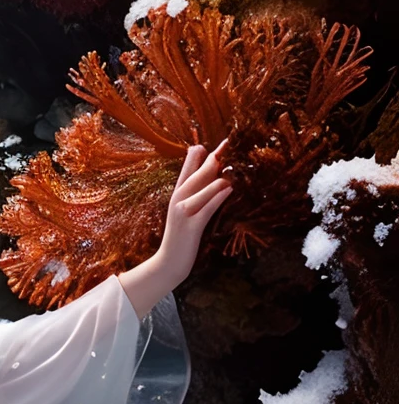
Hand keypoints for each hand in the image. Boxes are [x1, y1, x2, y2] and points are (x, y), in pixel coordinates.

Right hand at [117, 140, 231, 318]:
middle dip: (212, 159)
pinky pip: (206, 209)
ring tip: (233, 168)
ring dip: (218, 178)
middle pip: (195, 174)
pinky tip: (228, 189)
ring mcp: (183, 213)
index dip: (198, 153)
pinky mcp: (191, 227)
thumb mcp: (187, 211)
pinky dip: (217, 197)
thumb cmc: (182, 236)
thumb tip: (214, 176)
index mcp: (177, 194)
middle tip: (228, 144)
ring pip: (201, 189)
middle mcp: (178, 200)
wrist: (169, 262)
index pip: (186, 167)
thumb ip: (197, 193)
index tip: (213, 141)